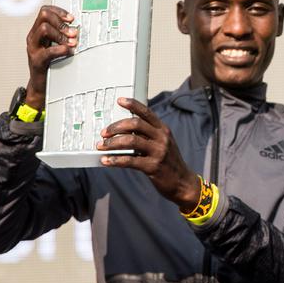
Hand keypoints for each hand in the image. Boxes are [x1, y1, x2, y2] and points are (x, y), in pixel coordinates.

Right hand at [24, 5, 78, 109]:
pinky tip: (69, 52)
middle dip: (61, 22)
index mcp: (38, 31)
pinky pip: (48, 51)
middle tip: (74, 32)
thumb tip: (79, 27)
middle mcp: (33, 37)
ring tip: (73, 42)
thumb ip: (64, 35)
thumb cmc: (51, 63)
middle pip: (44, 16)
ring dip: (62, 34)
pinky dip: (61, 49)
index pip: (45, 11)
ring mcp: (33, 48)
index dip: (59, 11)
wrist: (42, 85)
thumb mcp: (56, 45)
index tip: (72, 18)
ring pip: (44, 29)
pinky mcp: (36, 61)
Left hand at [97, 97, 200, 212]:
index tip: (120, 101)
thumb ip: (149, 135)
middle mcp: (162, 138)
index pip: (147, 113)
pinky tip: (106, 161)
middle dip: (116, 127)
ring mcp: (158, 152)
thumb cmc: (169, 162)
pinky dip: (115, 160)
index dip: (133, 105)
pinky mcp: (153, 166)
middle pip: (135, 124)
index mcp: (163, 129)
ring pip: (131, 141)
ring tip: (101, 146)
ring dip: (112, 143)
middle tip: (104, 133)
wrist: (182, 182)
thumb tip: (125, 129)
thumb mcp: (163, 143)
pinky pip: (130, 161)